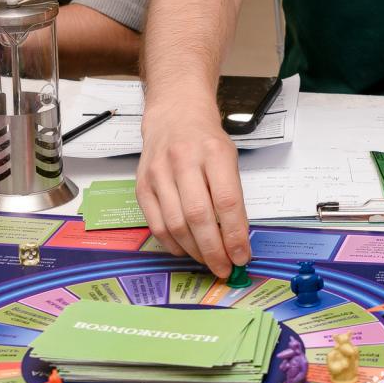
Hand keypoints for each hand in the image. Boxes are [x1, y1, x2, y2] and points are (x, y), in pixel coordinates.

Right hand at [135, 102, 249, 277]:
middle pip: (198, 216)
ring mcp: (159, 173)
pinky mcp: (142, 185)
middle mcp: (184, 161)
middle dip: (214, 250)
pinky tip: (186, 249)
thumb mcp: (229, 158)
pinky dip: (172, 244)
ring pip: (175, 224)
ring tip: (208, 260)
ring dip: (194, 251)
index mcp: (214, 153)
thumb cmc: (206, 140)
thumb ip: (232, 195)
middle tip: (224, 268)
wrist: (174, 115)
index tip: (242, 256)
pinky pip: (156, 224)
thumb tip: (236, 240)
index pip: (226, 201)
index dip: (234, 235)